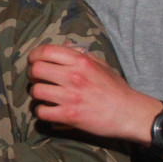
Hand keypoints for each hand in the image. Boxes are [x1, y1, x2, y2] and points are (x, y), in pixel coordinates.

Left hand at [27, 44, 158, 143]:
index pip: (45, 51)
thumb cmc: (116, 88)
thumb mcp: (101, 65)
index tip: (34, 61)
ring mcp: (70, 97)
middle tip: (38, 80)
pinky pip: (42, 112)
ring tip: (43, 96)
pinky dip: (42, 112)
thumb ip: (82, 55)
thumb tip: (64, 45)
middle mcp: (74, 76)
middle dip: (32, 75)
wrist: (130, 113)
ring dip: (36, 94)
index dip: (34, 55)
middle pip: (36, 70)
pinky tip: (48, 110)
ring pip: (36, 91)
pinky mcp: (69, 116)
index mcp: (81, 61)